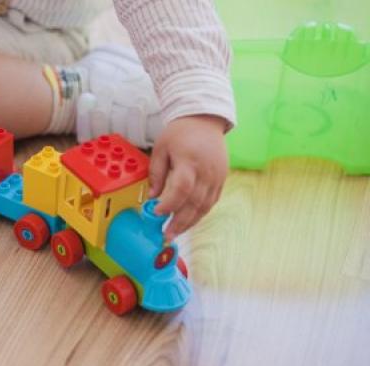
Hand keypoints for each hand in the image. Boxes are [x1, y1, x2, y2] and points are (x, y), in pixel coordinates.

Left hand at [149, 115, 228, 240]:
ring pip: (205, 206)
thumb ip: (156, 173)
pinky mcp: (222, 180)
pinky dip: (199, 214)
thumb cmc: (180, 133)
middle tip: (165, 235)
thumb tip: (152, 196)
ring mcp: (217, 177)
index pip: (181, 188)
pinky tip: (188, 221)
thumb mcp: (161, 149)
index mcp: (190, 161)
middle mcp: (206, 171)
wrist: (204, 121)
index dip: (170, 203)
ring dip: (190, 222)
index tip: (157, 213)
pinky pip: (211, 202)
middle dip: (179, 222)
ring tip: (175, 233)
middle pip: (194, 202)